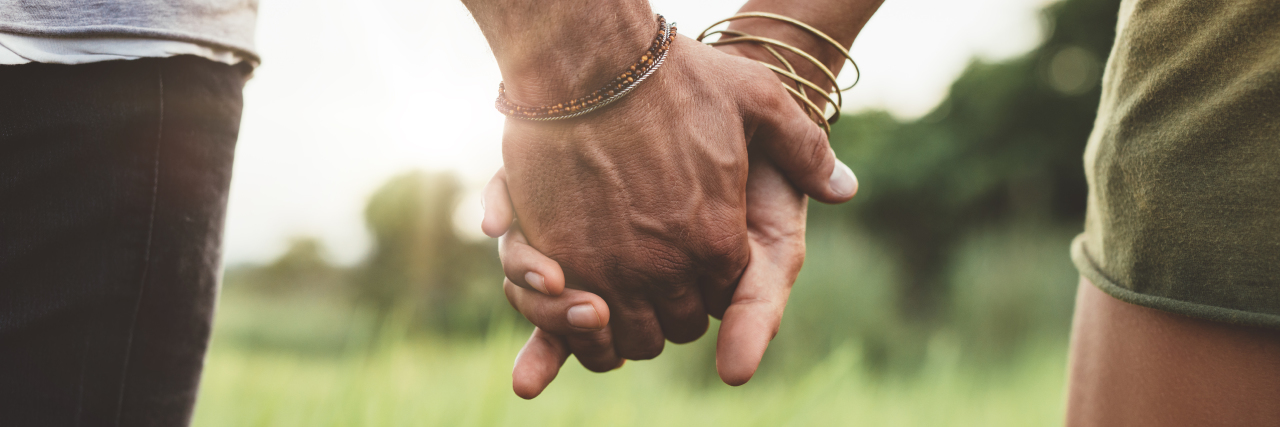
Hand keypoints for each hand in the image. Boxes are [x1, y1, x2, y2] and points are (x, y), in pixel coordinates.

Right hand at [493, 35, 851, 361]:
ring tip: (617, 297)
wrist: (588, 61)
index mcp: (717, 239)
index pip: (723, 299)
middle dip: (670, 310)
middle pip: (673, 327)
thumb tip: (845, 189)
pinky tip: (575, 298)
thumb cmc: (674, 78)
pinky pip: (568, 322)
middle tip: (657, 283)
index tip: (695, 264)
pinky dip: (572, 323)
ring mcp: (608, 269)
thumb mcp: (758, 99)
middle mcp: (666, 267)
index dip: (710, 285)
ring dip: (623, 325)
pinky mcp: (556, 261)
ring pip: (624, 336)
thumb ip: (804, 149)